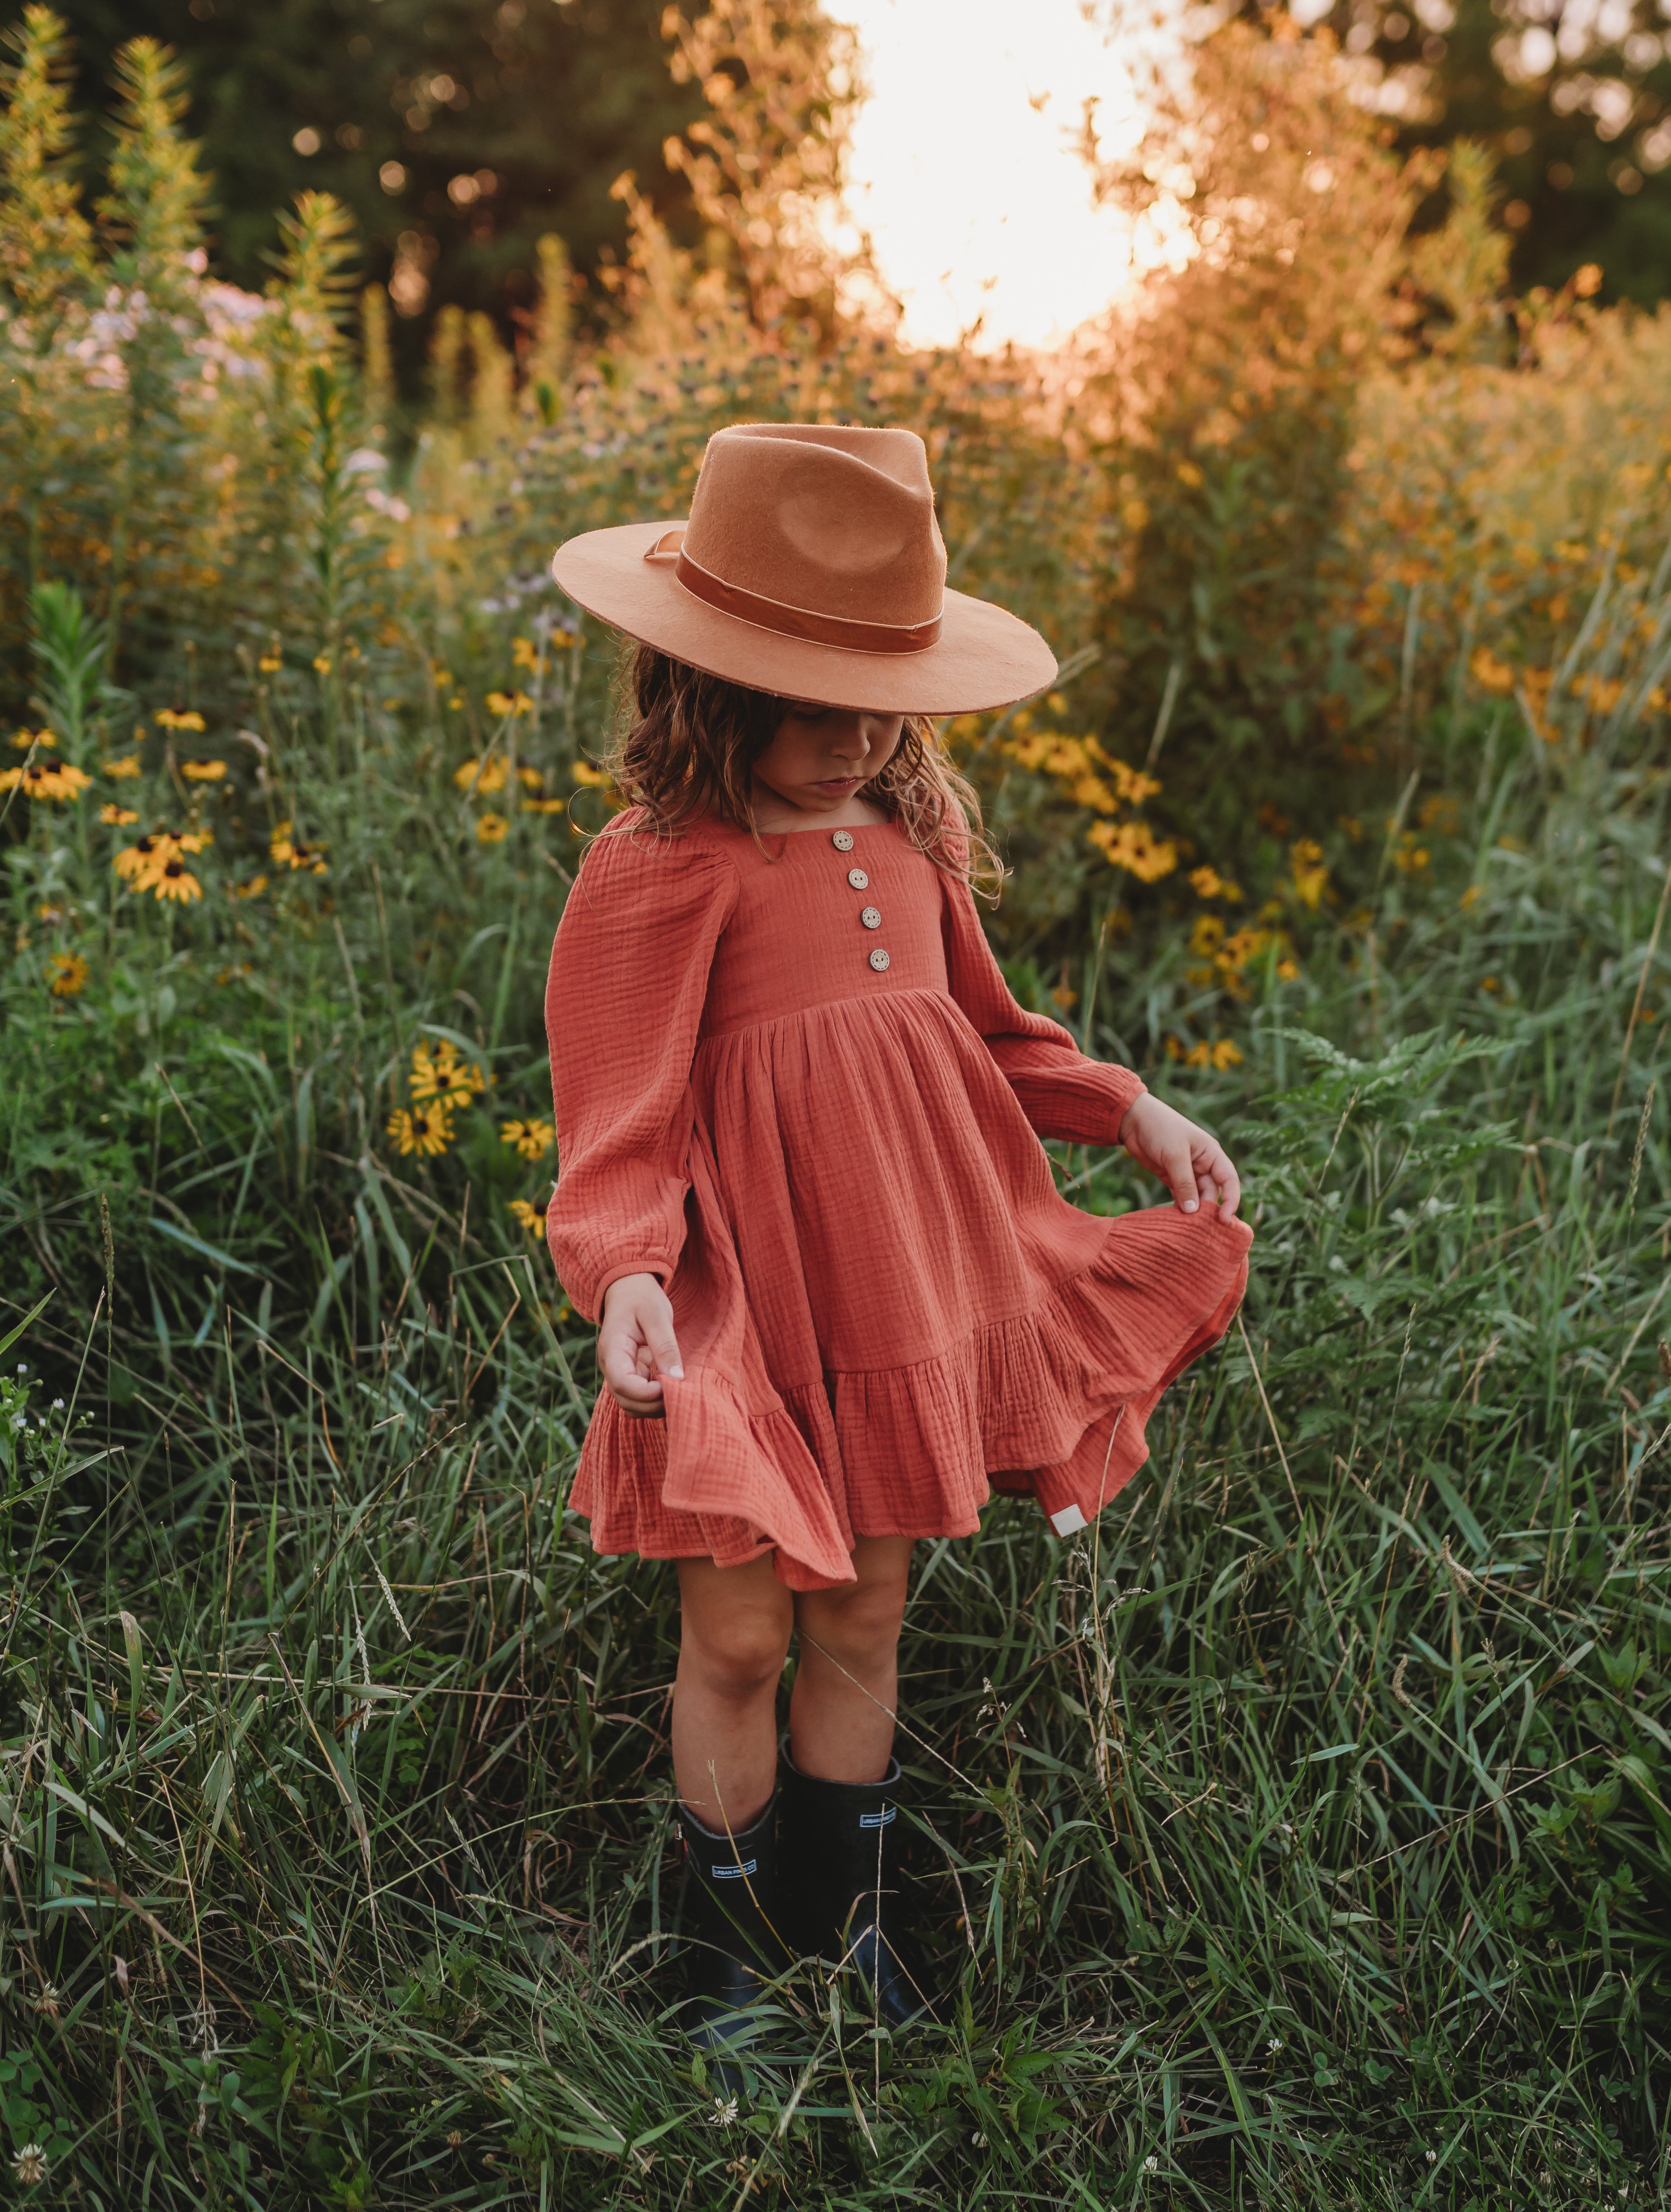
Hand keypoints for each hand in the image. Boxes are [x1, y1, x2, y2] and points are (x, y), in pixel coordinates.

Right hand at [599, 1272, 683, 1417]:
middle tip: (680, 1392)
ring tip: (678, 1390)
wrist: (629, 1289)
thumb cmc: (642, 1298)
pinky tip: (671, 1386)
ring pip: (631, 1404)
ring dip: (654, 1406)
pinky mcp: (630, 1373)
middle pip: (626, 1400)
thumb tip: (676, 1377)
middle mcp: (611, 1366)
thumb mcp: (656, 1315)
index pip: (622, 1383)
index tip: (671, 1385)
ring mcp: (619, 1372)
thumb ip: (664, 1345)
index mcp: (612, 1349)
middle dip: (653, 1404)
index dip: (646, 1393)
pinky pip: (639, 1396)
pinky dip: (655, 1399)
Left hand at [1118, 1094, 1240, 1217]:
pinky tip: (1176, 1220)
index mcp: (1211, 1154)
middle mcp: (1203, 1164)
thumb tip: (1193, 1211)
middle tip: (1198, 1228)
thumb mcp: (1175, 1154)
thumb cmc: (1160, 1128)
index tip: (1224, 1219)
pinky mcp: (1171, 1178)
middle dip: (1207, 1209)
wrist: (1133, 1120)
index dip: (1231, 1200)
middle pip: (1211, 1192)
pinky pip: (1180, 1197)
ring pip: (1196, 1197)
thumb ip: (1184, 1182)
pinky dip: (1179, 1208)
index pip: (1229, 1180)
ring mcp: (1187, 1172)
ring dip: (1192, 1211)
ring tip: (1187, 1228)